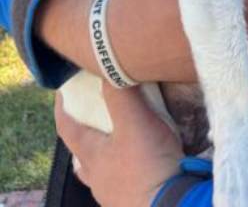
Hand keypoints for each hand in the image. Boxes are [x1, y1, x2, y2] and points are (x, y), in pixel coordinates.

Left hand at [55, 83, 181, 206]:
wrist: (173, 206)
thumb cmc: (146, 165)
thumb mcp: (134, 121)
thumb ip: (120, 93)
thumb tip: (109, 66)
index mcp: (92, 156)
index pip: (67, 130)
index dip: (62, 109)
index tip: (62, 92)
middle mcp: (99, 178)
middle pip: (83, 155)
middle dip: (85, 135)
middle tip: (92, 118)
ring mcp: (115, 194)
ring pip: (103, 171)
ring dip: (107, 155)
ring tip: (118, 142)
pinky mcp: (135, 201)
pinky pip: (126, 181)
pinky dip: (129, 168)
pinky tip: (142, 163)